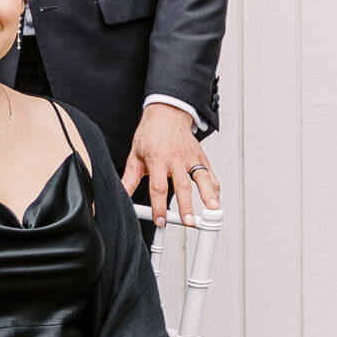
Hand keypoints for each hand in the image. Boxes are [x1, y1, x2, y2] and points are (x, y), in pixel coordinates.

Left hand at [121, 104, 220, 228]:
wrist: (166, 114)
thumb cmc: (150, 135)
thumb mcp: (135, 155)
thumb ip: (130, 178)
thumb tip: (121, 194)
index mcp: (157, 159)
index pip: (158, 187)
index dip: (159, 206)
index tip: (160, 220)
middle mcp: (175, 158)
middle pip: (182, 185)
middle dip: (186, 205)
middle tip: (188, 222)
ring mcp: (190, 157)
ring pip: (201, 178)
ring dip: (208, 195)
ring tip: (212, 210)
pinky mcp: (200, 156)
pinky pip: (209, 173)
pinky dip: (215, 187)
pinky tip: (216, 200)